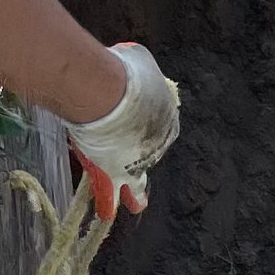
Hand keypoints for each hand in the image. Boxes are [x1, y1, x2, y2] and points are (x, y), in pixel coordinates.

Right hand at [67, 42, 180, 219]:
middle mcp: (158, 145)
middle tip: (132, 159)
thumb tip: (127, 62)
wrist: (107, 93)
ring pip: (136, 180)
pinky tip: (106, 214)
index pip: (156, 126)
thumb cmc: (124, 73)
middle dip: (140, 156)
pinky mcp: (113, 173)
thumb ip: (136, 66)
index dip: (142, 125)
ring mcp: (137, 162)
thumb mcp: (138, 60)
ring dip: (134, 192)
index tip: (131, 123)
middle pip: (147, 153)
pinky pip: (109, 193)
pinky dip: (107, 203)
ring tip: (135, 203)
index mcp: (168, 117)